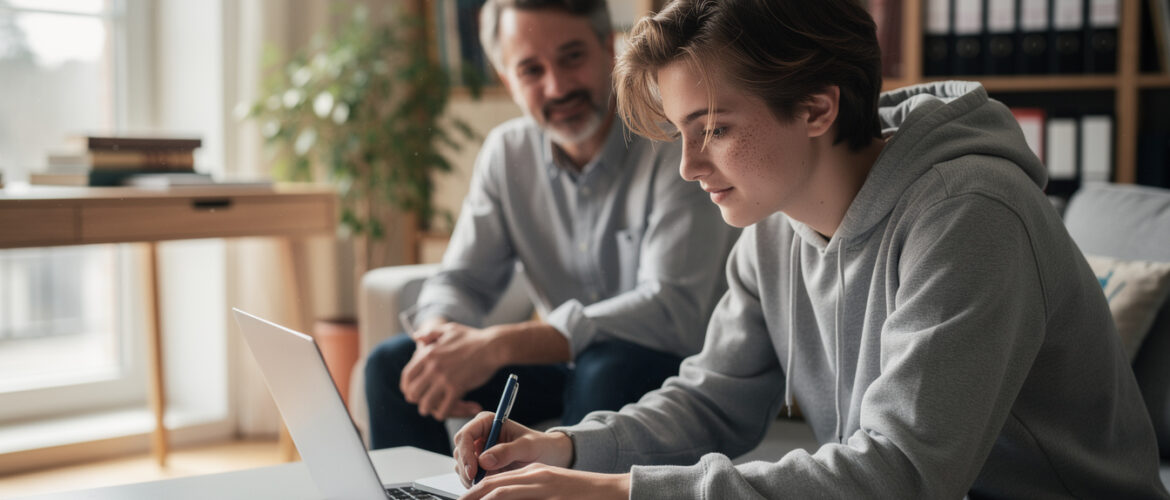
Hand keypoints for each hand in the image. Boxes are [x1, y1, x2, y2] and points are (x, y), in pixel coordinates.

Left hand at [399, 323, 498, 419]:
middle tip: (424, 402)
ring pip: (426, 404)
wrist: (493, 346)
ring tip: (434, 409)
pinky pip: (444, 409)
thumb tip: (416, 337)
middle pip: (413, 393)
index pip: (407, 376)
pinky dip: (444, 413)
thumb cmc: (473, 337)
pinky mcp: (457, 388)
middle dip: (417, 400)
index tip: (412, 392)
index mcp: (428, 354)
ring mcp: (444, 379)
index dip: (407, 387)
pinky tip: (448, 410)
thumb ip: (430, 333)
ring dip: (429, 409)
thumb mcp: (449, 329)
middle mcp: (432, 367)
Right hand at [453, 412, 573, 486]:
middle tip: (477, 482)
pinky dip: (473, 482)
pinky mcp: (479, 464)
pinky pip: (468, 474)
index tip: (473, 471)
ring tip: (486, 484)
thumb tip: (484, 460)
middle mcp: (479, 434)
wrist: (548, 455)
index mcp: (487, 421)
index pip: (466, 434)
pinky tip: (486, 485)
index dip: (465, 453)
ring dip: (469, 477)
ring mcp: (477, 450)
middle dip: (466, 468)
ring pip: (461, 464)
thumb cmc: (540, 445)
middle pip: (460, 451)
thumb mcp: (527, 447)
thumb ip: (507, 451)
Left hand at [462, 464, 629, 499]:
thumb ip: (528, 490)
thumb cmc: (580, 494)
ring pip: (502, 493)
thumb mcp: (550, 487)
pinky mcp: (551, 496)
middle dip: (472, 497)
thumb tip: (500, 496)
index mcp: (533, 473)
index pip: (495, 481)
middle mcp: (534, 477)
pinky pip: (518, 498)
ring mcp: (543, 488)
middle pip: (493, 486)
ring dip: (484, 499)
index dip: (475, 492)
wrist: (611, 491)